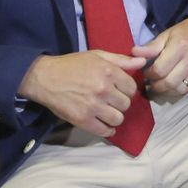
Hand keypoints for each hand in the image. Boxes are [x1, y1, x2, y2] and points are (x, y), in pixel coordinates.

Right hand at [17, 50, 146, 137]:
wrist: (45, 78)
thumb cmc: (71, 65)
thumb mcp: (96, 56)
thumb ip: (121, 60)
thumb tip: (142, 63)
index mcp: (108, 72)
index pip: (131, 88)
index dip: (126, 89)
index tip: (118, 89)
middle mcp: (103, 89)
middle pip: (126, 104)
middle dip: (120, 102)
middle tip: (111, 100)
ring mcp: (94, 106)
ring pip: (118, 119)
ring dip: (114, 116)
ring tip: (107, 112)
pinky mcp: (83, 120)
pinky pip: (105, 131)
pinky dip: (107, 130)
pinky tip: (104, 124)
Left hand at [132, 17, 187, 98]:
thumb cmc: (183, 33)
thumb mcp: (165, 35)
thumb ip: (150, 47)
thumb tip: (133, 53)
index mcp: (180, 45)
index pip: (160, 70)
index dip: (149, 75)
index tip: (147, 74)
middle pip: (170, 82)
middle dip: (157, 87)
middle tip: (152, 84)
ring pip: (181, 89)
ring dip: (168, 91)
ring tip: (162, 86)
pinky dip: (181, 91)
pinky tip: (175, 85)